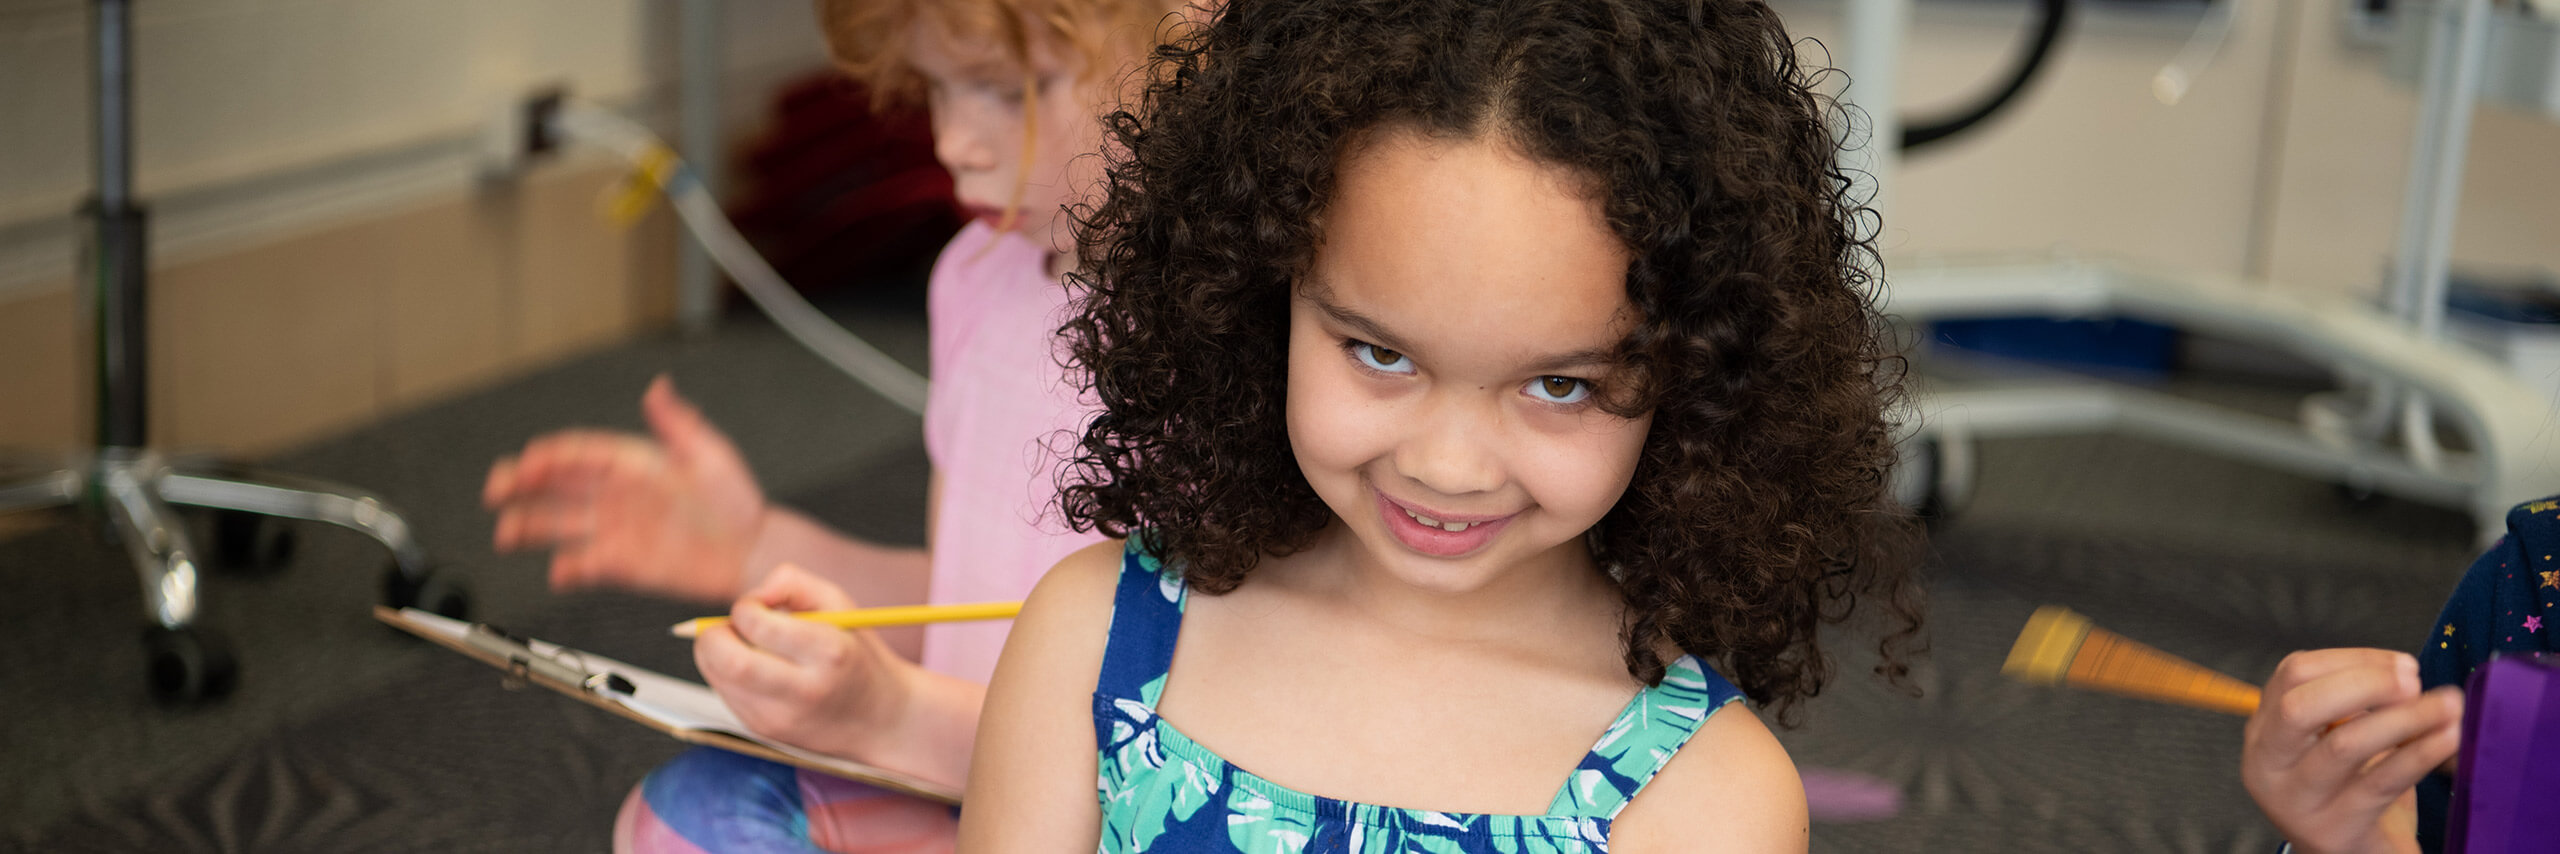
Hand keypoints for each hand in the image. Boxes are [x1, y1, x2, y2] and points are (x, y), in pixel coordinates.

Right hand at [484, 376, 767, 600]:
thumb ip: (679, 424)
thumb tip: (659, 388)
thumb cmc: (735, 500)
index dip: (550, 458)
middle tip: (496, 491)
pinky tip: (559, 572)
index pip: (579, 455)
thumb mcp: (708, 455)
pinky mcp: (622, 563)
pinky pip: (586, 565)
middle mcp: (616, 495)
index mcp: (632, 464)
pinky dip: (569, 569)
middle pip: (557, 488)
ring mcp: (616, 529)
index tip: (527, 462)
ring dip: (531, 528)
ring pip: (560, 525)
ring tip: (506, 535)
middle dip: (523, 487)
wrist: (751, 549)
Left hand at [695, 564, 913, 760]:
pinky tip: (753, 669)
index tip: (756, 606)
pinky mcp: (764, 731)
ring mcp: (782, 718)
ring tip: (745, 645)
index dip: (745, 608)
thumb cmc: (854, 651)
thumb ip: (794, 583)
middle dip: (713, 635)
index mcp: (830, 652)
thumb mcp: (840, 605)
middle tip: (730, 626)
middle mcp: (805, 691)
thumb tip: (754, 595)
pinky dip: (725, 674)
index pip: (759, 626)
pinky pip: (725, 694)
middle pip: (729, 662)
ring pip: (719, 679)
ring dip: (716, 653)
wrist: (879, 719)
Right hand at [2241, 648, 2462, 853]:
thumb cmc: (2345, 786)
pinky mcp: (2334, 828)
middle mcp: (2267, 763)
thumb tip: (2403, 674)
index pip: (2294, 673)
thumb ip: (2349, 704)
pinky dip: (2420, 754)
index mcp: (2264, 729)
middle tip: (2414, 681)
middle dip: (2364, 684)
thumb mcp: (2327, 740)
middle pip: (2300, 706)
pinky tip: (2449, 738)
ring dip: (2405, 718)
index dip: (2353, 660)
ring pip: (2345, 745)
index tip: (2404, 664)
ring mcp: (2296, 799)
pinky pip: (2381, 783)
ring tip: (2449, 706)